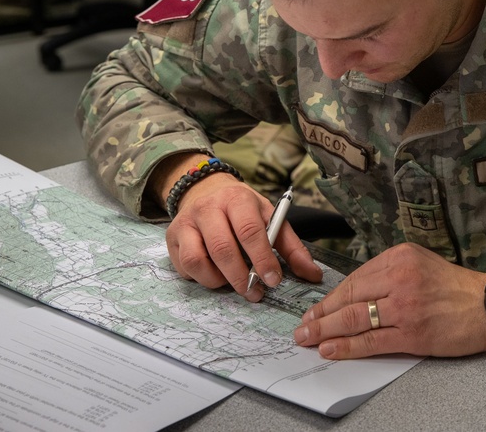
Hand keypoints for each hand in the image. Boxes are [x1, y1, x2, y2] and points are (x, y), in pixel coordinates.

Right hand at [160, 158, 321, 301]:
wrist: (206, 191)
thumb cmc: (243, 211)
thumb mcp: (270, 219)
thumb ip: (291, 248)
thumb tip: (313, 275)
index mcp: (238, 199)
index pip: (250, 231)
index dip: (262, 259)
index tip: (273, 280)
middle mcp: (208, 208)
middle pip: (222, 248)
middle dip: (241, 277)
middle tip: (255, 293)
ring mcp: (186, 223)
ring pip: (198, 260)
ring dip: (219, 280)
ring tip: (234, 283)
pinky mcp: (172, 238)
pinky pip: (185, 267)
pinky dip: (202, 278)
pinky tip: (216, 275)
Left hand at [294, 242, 485, 358]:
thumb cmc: (454, 287)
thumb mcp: (420, 263)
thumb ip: (388, 274)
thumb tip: (353, 295)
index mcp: (399, 257)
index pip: (355, 278)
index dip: (331, 297)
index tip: (316, 307)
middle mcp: (400, 277)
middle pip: (350, 297)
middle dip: (321, 314)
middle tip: (303, 325)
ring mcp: (405, 306)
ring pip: (355, 319)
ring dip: (326, 330)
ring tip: (309, 338)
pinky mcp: (412, 332)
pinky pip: (372, 341)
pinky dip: (347, 347)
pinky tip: (332, 349)